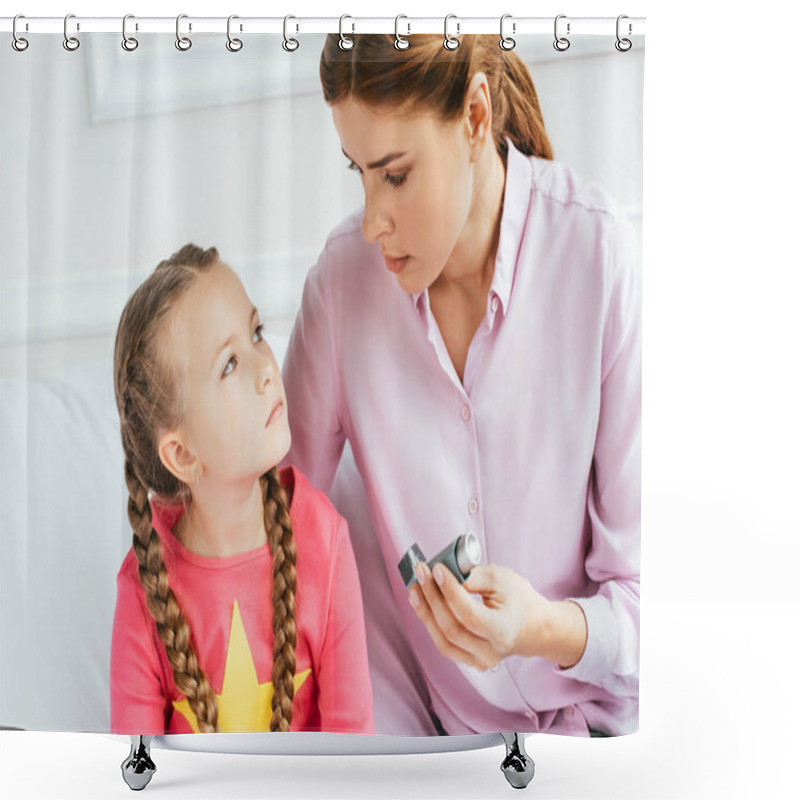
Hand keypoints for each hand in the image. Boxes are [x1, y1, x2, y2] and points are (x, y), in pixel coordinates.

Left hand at [408, 562, 586, 670]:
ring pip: (443, 641)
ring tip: (415, 588)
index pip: (470, 615)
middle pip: (452, 629)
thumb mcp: (503, 580)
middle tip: (421, 572)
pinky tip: (423, 604)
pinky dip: (431, 623)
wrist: (533, 627)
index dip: (450, 592)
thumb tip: (446, 574)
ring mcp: (480, 661)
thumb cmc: (519, 600)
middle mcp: (491, 652)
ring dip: (425, 612)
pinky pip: (445, 645)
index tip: (436, 569)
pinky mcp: (470, 661)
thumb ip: (474, 577)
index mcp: (503, 631)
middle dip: (432, 598)